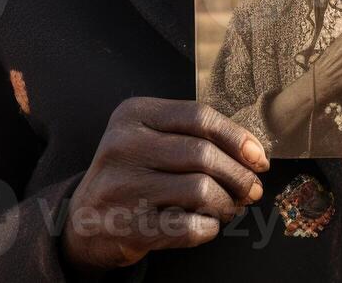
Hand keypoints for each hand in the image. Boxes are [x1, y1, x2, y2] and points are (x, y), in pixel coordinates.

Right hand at [63, 98, 268, 270]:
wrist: (83, 221)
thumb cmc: (130, 175)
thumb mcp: (148, 139)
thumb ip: (193, 136)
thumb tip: (252, 155)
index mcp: (134, 115)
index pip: (200, 117)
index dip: (237, 138)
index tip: (258, 158)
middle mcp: (124, 145)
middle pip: (204, 154)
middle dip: (239, 175)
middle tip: (251, 190)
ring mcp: (124, 186)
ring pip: (201, 189)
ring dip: (227, 204)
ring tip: (229, 208)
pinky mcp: (129, 225)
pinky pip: (189, 226)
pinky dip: (209, 228)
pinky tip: (206, 225)